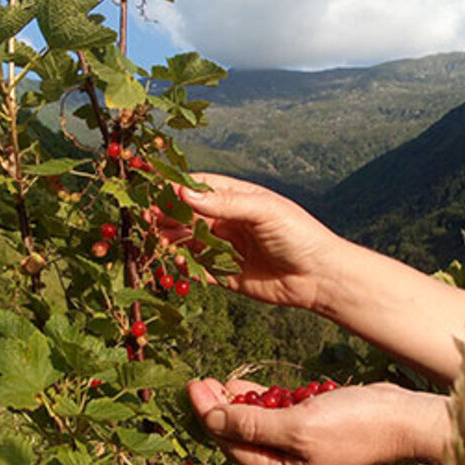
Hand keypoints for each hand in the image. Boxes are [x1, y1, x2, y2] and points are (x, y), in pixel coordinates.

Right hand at [164, 173, 338, 310]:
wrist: (321, 277)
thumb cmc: (299, 234)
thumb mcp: (263, 211)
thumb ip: (224, 203)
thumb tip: (184, 193)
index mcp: (235, 198)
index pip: (196, 187)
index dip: (172, 187)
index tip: (148, 187)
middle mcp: (226, 221)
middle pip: (185, 215)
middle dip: (164, 215)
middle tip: (143, 218)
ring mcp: (225, 247)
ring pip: (187, 242)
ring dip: (169, 241)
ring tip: (154, 241)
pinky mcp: (225, 275)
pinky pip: (197, 269)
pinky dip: (183, 267)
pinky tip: (175, 263)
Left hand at [187, 377, 422, 464]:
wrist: (407, 418)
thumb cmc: (357, 426)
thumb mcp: (298, 425)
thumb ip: (252, 423)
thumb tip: (211, 418)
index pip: (232, 444)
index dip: (208, 415)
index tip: (193, 386)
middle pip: (243, 435)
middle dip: (221, 408)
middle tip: (202, 380)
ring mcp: (306, 447)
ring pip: (261, 423)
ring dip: (242, 402)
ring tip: (222, 381)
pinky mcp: (319, 427)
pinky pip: (282, 414)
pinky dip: (268, 400)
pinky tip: (254, 386)